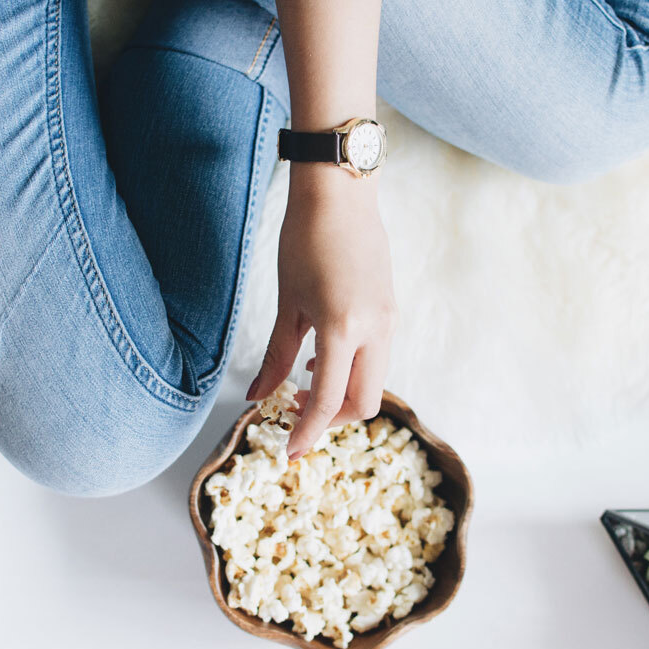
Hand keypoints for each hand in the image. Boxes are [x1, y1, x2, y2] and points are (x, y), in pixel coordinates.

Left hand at [246, 164, 397, 459]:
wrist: (342, 195)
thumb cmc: (305, 241)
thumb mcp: (287, 303)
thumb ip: (276, 356)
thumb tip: (257, 396)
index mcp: (343, 329)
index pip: (328, 400)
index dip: (307, 432)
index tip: (289, 453)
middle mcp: (376, 330)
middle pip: (364, 402)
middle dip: (331, 420)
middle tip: (298, 415)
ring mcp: (389, 321)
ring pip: (374, 382)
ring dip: (343, 395)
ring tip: (307, 383)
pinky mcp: (391, 311)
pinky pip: (377, 357)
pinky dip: (353, 371)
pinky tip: (324, 357)